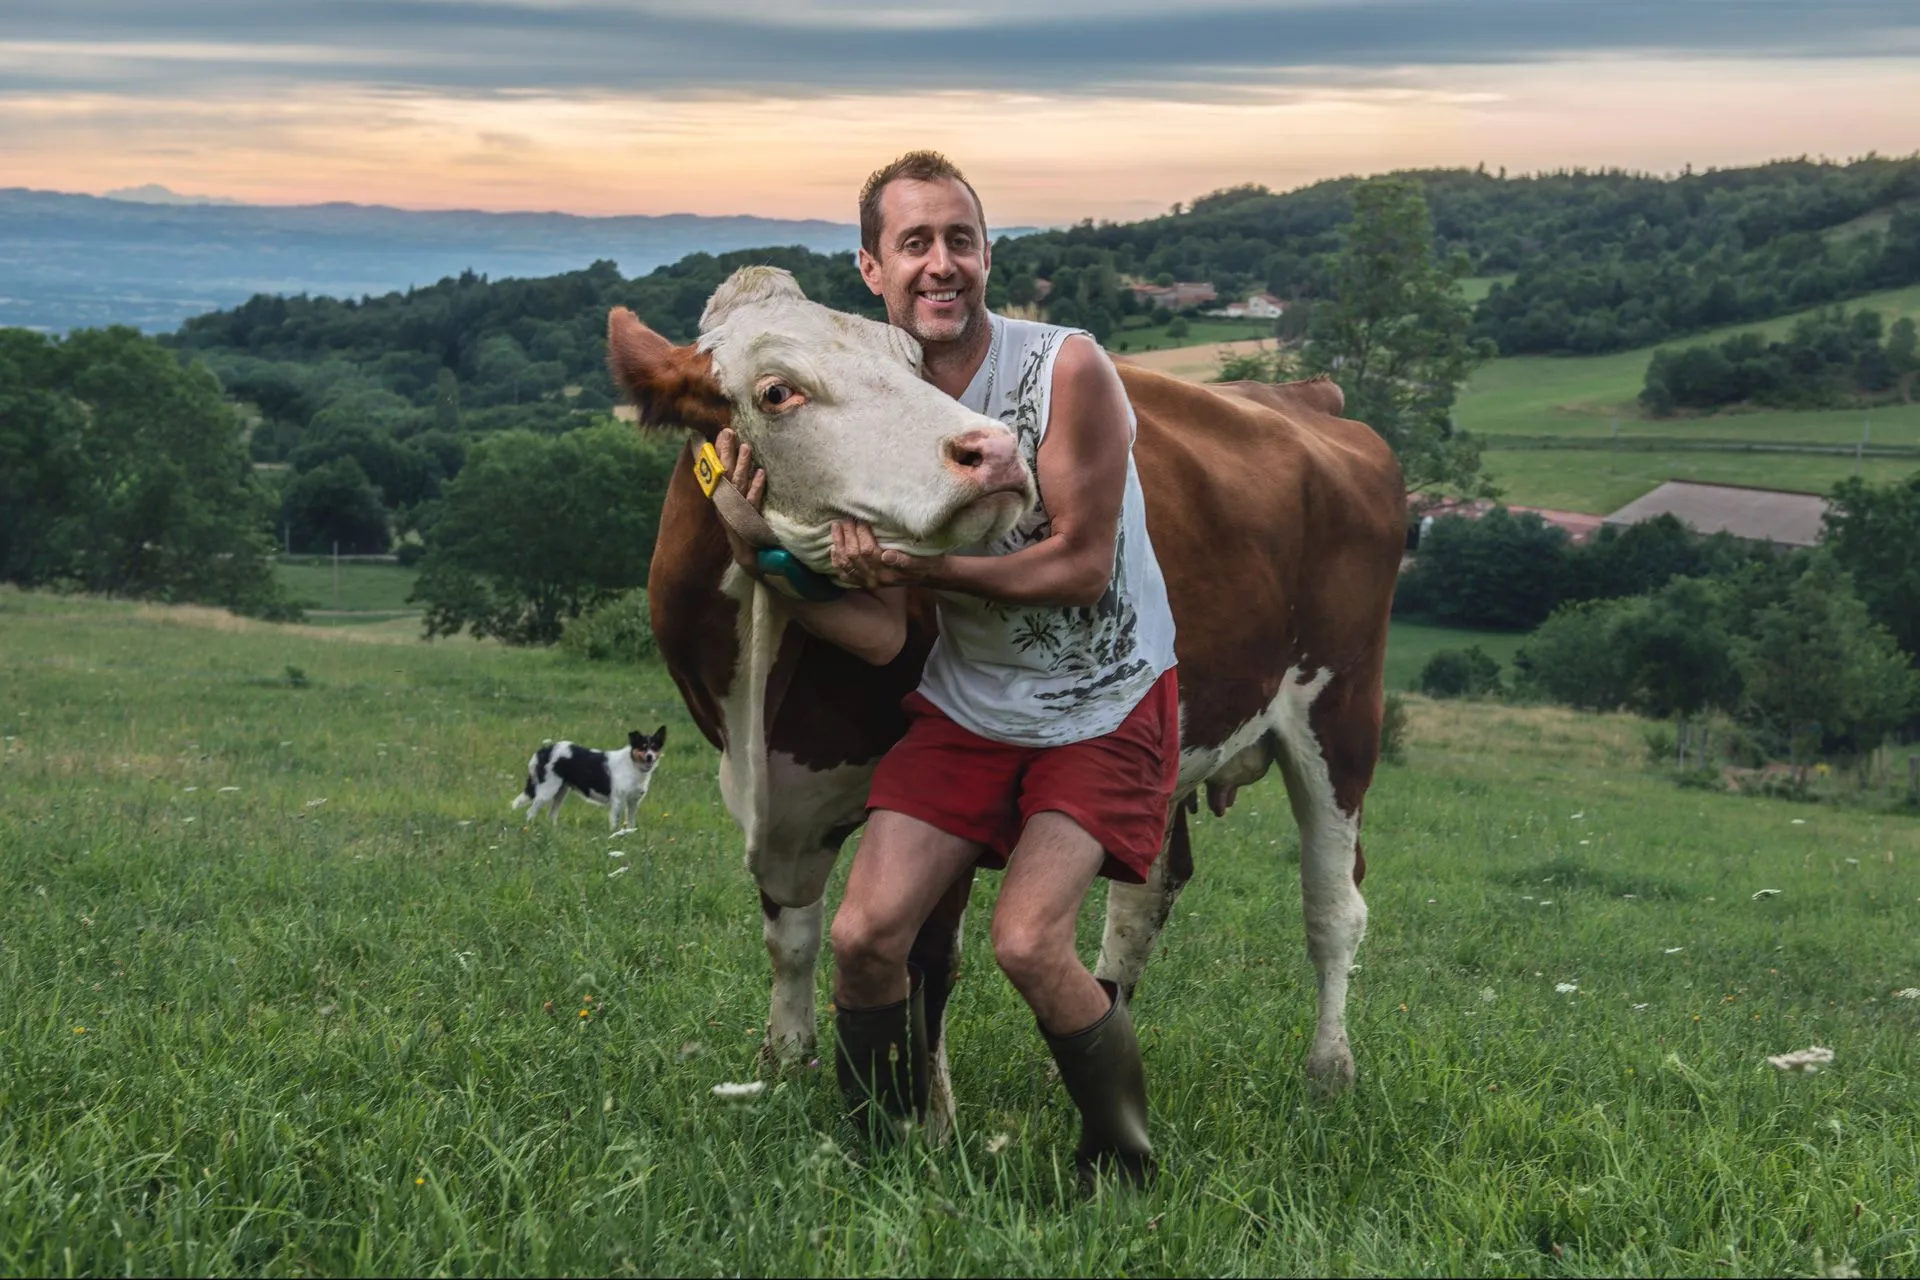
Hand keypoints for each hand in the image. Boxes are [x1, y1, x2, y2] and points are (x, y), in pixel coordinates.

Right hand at [713, 428, 766, 571]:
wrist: (748, 556)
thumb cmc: (743, 526)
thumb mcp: (737, 503)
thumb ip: (736, 483)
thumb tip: (738, 461)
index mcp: (721, 498)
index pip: (717, 471)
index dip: (718, 452)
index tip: (722, 432)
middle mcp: (726, 503)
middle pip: (725, 474)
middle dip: (725, 453)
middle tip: (729, 431)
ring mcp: (737, 512)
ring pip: (738, 485)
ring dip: (742, 465)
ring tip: (747, 447)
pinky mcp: (749, 521)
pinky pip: (752, 502)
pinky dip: (756, 487)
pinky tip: (761, 474)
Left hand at [830, 519, 944, 588]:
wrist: (927, 575)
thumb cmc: (924, 563)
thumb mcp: (919, 561)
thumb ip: (904, 560)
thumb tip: (886, 556)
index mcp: (888, 573)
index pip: (868, 551)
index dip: (862, 533)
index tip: (861, 518)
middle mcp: (875, 579)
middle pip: (854, 556)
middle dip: (848, 535)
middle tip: (847, 519)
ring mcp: (868, 582)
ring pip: (846, 564)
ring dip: (838, 544)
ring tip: (836, 527)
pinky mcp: (864, 583)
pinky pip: (845, 576)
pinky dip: (837, 563)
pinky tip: (833, 549)